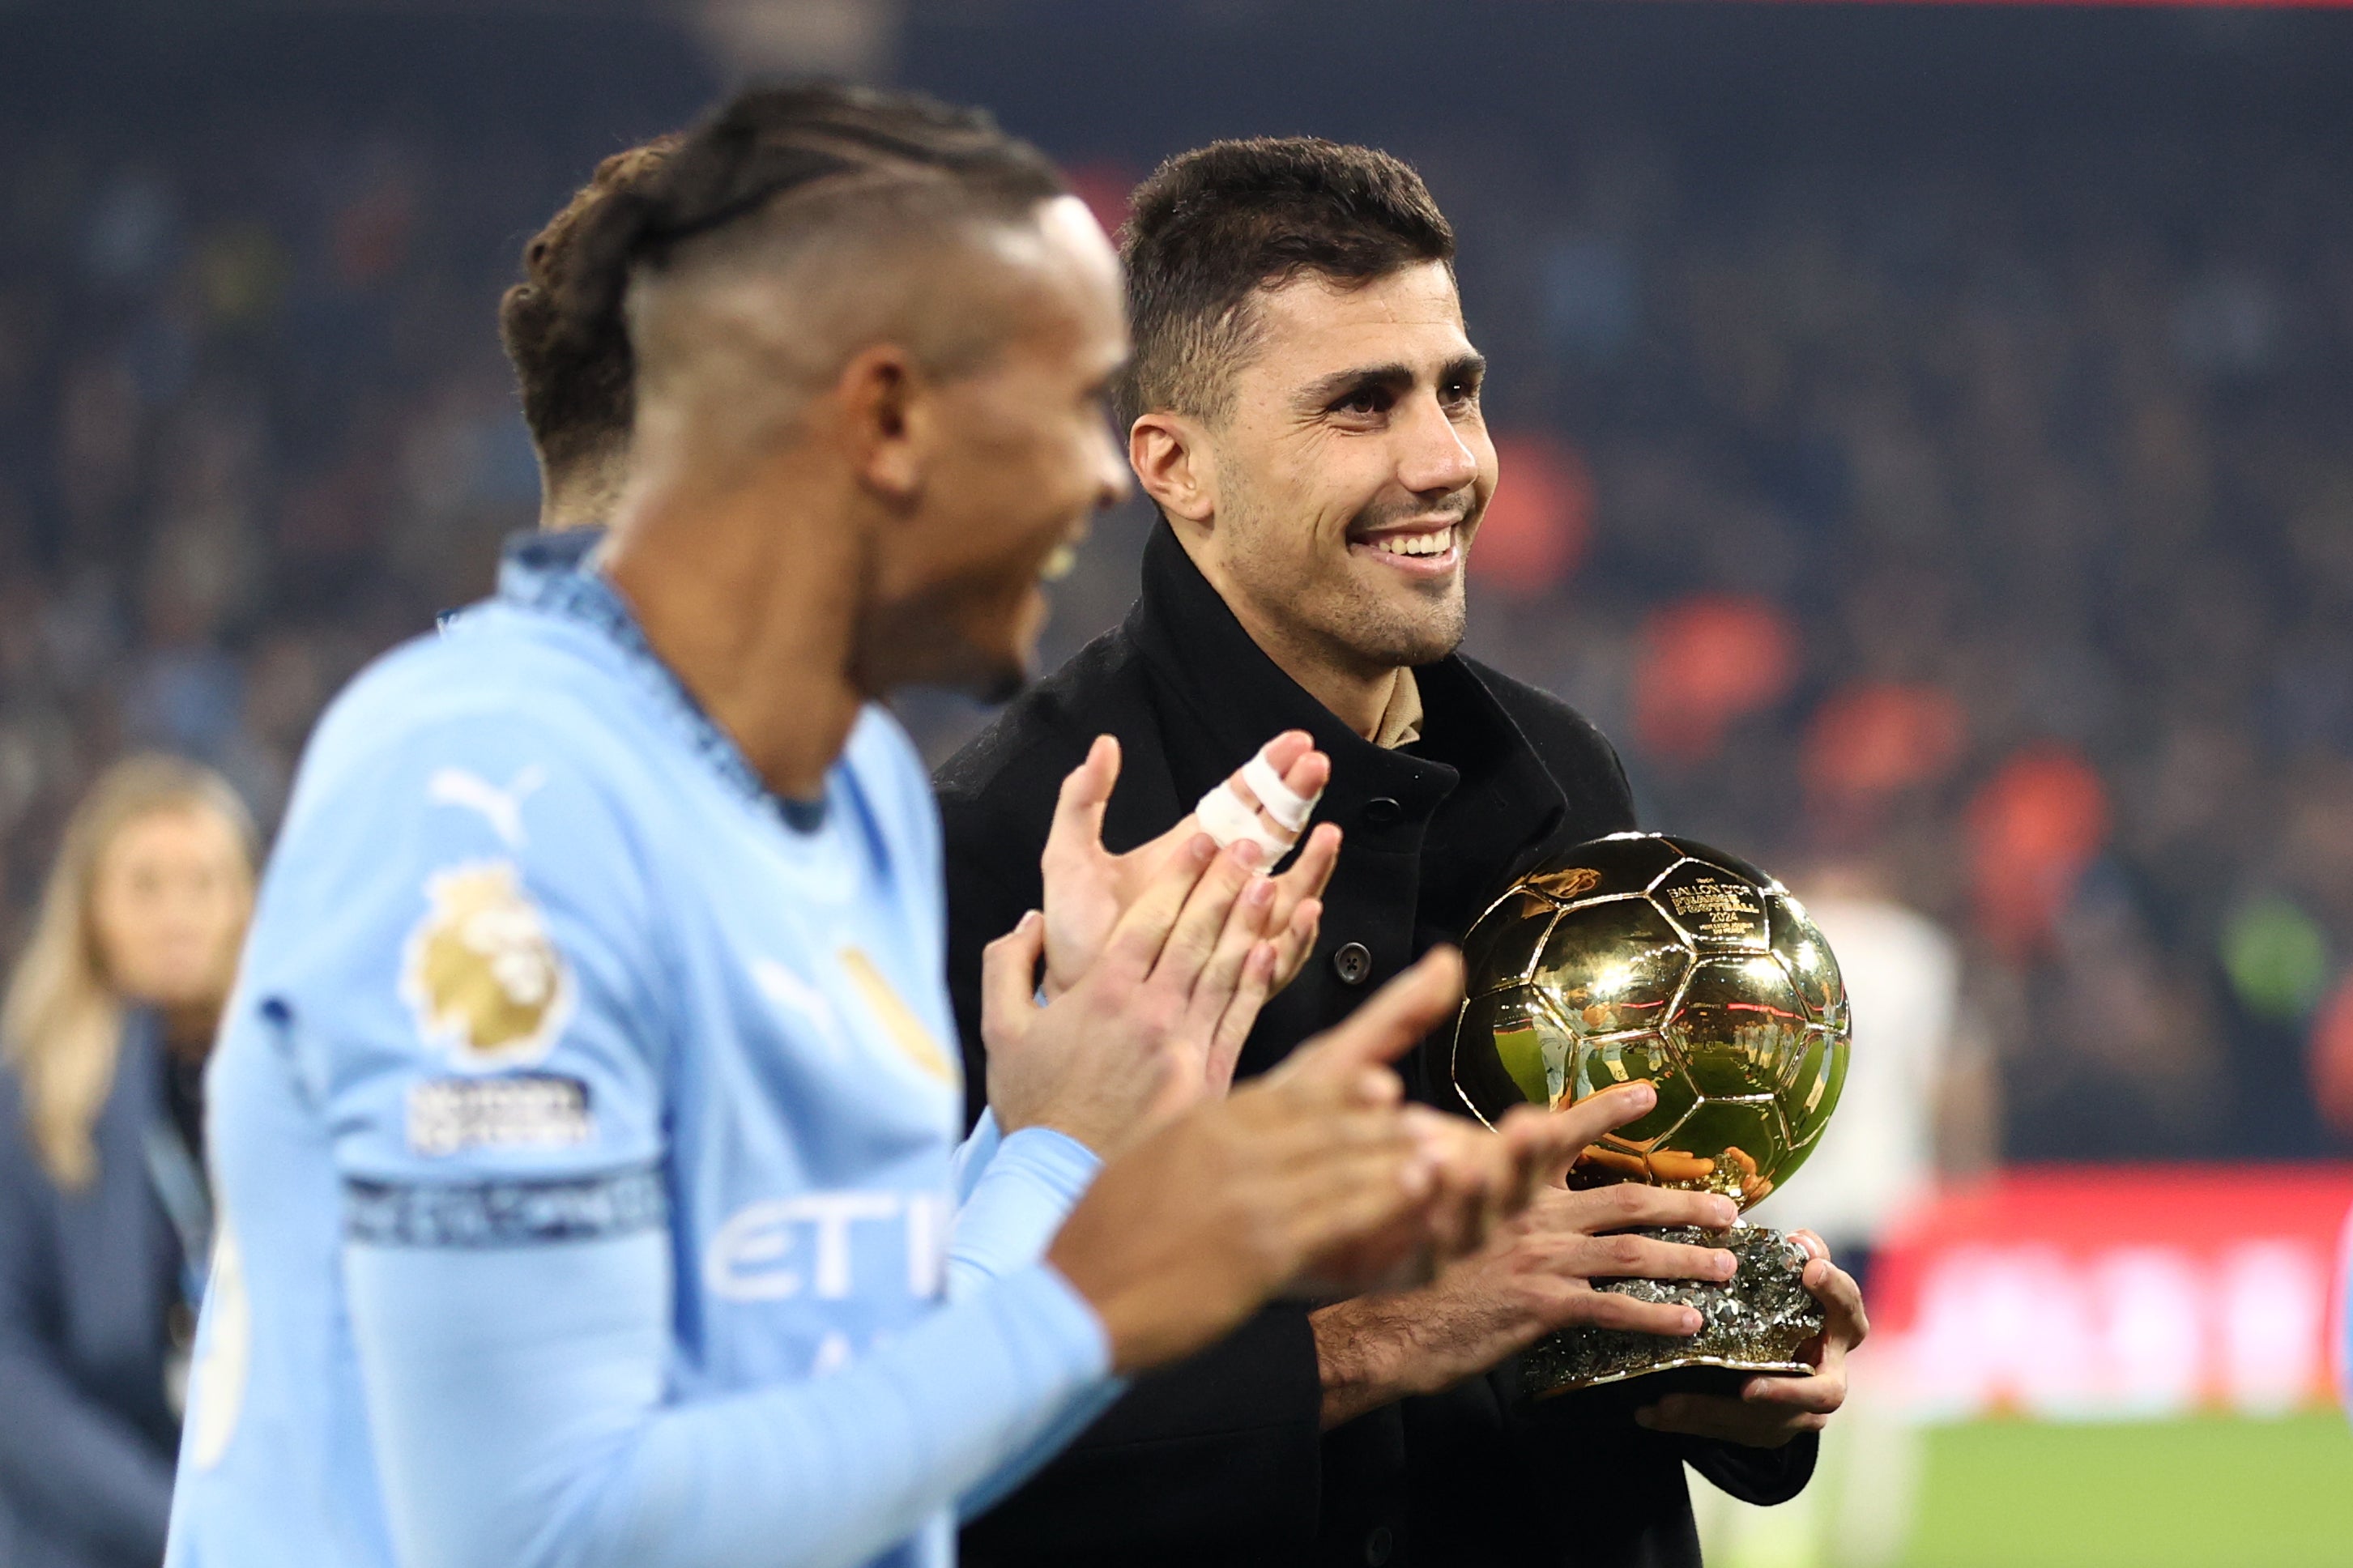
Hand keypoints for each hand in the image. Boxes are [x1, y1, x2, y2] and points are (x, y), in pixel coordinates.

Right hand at [984, 831, 1279, 1152]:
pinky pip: (1238, 1019)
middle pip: (1195, 933)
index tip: (1203, 842)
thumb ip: (1008, 966)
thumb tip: (1029, 922)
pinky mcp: (1206, 1079)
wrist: (1063, 1176)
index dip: (1181, 875)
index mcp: (1103, 993)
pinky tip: (1269, 952)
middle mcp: (1149, 1012)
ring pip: (1223, 970)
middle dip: (1223, 883)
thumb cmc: (1035, 1107)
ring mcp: (1182, 1045)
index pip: (1151, 918)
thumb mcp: (1001, 1030)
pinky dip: (1255, 983)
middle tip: (1249, 845)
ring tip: (1269, 883)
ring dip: (1247, 922)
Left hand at [1040, 733, 1339, 1001]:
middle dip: (1297, 799)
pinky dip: (1295, 932)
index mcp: (1191, 851)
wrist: (1073, 991)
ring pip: (1288, 892)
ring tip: (1326, 835)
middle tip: (1317, 766)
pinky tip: (1305, 908)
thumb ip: (1082, 801)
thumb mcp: (1070, 857)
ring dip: (1312, 863)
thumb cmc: (1075, 931)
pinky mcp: (1236, 975)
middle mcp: (1223, 886)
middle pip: (1274, 836)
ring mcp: (1235, 929)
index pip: (1241, 802)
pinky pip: (1278, 955)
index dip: (1269, 771)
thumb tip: (1104, 744)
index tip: (1296, 743)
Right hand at [1047, 948, 1464, 1371]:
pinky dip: (1384, 1200)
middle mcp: (1228, 1148)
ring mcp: (1247, 1195)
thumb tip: (1175, 1057)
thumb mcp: (1130, 1151)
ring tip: (1442, 1154)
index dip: (1340, 1092)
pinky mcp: (1260, 1246)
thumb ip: (1164, 1102)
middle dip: (1380, 1124)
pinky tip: (1419, 1194)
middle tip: (1428, 1120)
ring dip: (1396, 1158)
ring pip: (1340, 1164)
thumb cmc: (1098, 1236)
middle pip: (1323, 1123)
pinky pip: (1338, 1216)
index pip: (1284, 1095)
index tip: (1382, 1086)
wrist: (1078, 1299)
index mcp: (1199, 1122)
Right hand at [1311, 1095, 1741, 1427]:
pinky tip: (1687, 1323)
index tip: (1649, 1094)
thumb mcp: (1438, 1206)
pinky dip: (1656, 1316)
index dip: (1609, 1111)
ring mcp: (1539, 1258)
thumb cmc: (1406, 1267)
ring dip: (1686, 1259)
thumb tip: (1499, 1163)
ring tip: (1725, 1265)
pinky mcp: (1542, 1305)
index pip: (1564, 1134)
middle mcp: (1529, 1212)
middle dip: (1683, 1201)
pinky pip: (1614, 1309)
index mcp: (1506, 1181)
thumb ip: (1480, 1184)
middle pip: (1624, 1198)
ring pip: (1632, 1253)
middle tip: (1728, 1208)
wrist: (1386, 1325)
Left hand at [1633, 1230, 1868, 1447]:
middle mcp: (1827, 1372)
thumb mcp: (1783, 1277)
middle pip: (1826, 1392)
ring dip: (1717, 1413)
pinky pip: (1730, 1431)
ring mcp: (1801, 1409)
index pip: (1847, 1307)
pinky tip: (1651, 1412)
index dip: (1834, 1289)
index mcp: (1837, 1326)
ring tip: (1670, 1404)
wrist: (1775, 1358)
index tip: (1809, 1267)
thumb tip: (1795, 1238)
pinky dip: (1689, 1420)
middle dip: (1787, 1392)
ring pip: (1767, 1422)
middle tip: (1748, 1388)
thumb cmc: (1779, 1301)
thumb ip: (1788, 1258)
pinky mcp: (1770, 1429)